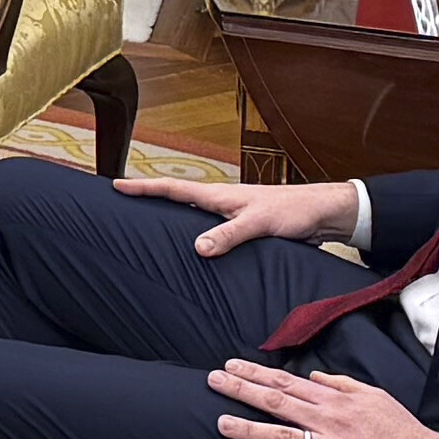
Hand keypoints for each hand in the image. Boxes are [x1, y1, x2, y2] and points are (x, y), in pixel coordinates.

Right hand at [129, 171, 362, 256]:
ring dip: (170, 221)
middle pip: (176, 200)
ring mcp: (231, 217)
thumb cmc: (294, 211)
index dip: (143, 188)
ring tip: (145, 230)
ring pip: (191, 218)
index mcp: (219, 196)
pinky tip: (191, 252)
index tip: (116, 185)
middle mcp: (221, 204)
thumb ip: (230, 234)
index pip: (173, 189)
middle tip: (121, 207)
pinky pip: (210, 234)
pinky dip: (194, 239)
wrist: (322, 215)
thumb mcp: (260, 223)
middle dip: (148, 201)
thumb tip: (198, 247)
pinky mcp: (243, 231)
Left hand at [210, 353, 438, 438]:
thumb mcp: (374, 396)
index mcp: (336, 401)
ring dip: (251, 429)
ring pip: (285, 437)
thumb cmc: (403, 431)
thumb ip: (341, 385)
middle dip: (244, 389)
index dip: (257, 373)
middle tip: (214, 380)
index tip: (231, 365)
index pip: (288, 382)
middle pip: (279, 402)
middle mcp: (330, 421)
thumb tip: (313, 378)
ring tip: (221, 423)